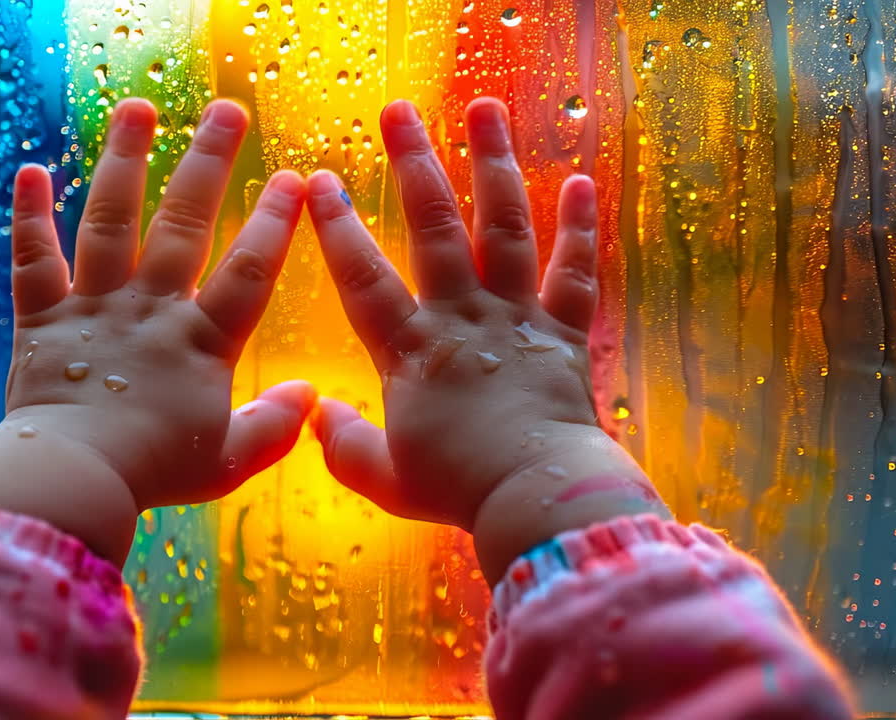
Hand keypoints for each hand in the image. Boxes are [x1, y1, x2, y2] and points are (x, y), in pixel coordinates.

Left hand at [0, 98, 313, 563]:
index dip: (274, 223)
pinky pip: (34, 259)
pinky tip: (31, 169)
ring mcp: (94, 308)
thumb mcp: (229, 460)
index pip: (248, 272)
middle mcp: (150, 310)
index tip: (293, 178)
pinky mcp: (42, 320)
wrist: (72, 480)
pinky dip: (30, 215)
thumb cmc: (154, 474)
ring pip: (111, 221)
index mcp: (201, 343)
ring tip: (139, 108)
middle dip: (209, 162)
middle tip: (228, 110)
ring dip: (125, 161)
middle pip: (185, 224)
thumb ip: (274, 427)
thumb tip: (309, 396)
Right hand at [306, 98, 667, 583]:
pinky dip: (578, 228)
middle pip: (435, 228)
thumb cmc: (458, 490)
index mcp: (413, 352)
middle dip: (414, 164)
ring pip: (503, 229)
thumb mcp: (382, 478)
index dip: (338, 229)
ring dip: (493, 166)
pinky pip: (574, 273)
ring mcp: (518, 319)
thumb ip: (343, 444)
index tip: (317, 180)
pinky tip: (578, 180)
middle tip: (398, 111)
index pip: (365, 279)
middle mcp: (464, 320)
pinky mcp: (564, 334)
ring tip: (484, 109)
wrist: (540, 497)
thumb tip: (317, 413)